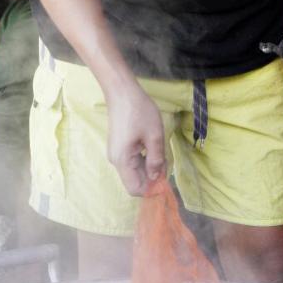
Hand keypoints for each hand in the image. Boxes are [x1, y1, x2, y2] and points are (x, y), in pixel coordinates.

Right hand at [105, 80, 165, 196]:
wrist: (122, 92)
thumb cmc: (139, 112)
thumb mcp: (154, 136)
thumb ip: (156, 160)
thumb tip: (157, 178)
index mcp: (123, 160)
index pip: (135, 189)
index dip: (151, 189)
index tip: (166, 181)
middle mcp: (116, 161)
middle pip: (135, 181)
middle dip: (152, 178)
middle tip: (166, 163)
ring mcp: (117, 154)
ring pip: (134, 171)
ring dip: (149, 168)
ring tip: (161, 153)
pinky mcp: (119, 147)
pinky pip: (132, 162)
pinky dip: (144, 160)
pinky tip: (153, 149)